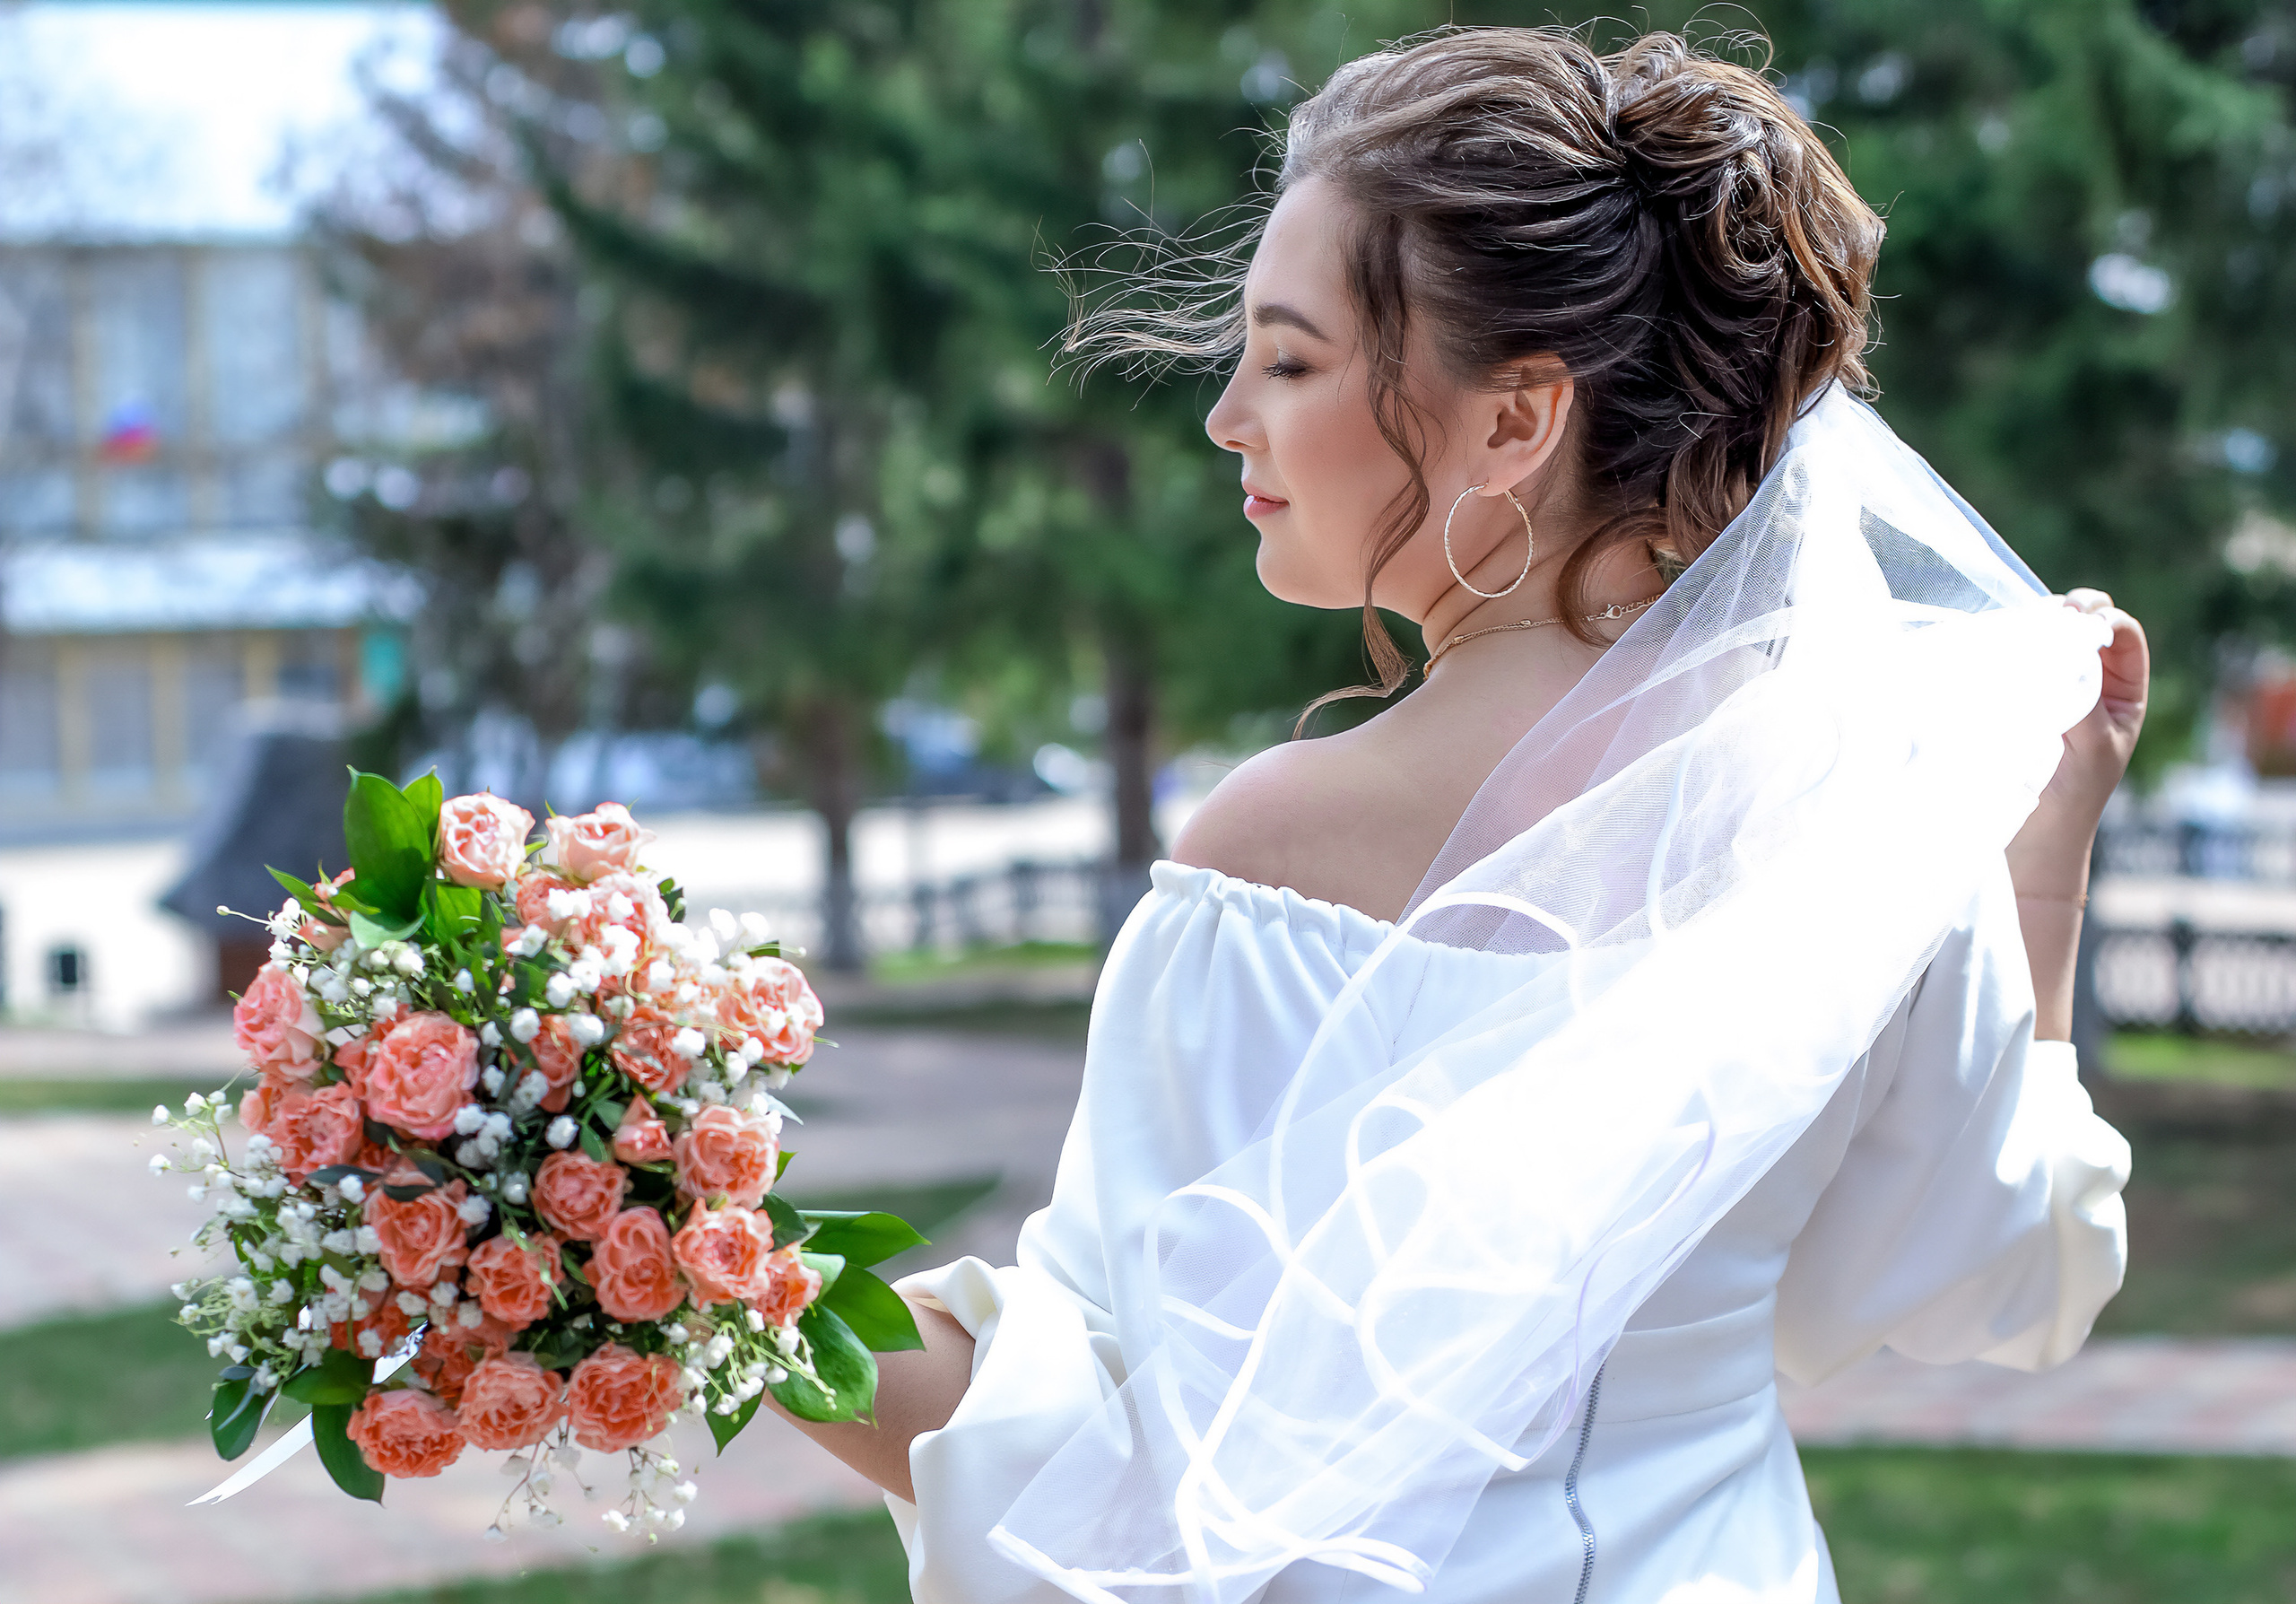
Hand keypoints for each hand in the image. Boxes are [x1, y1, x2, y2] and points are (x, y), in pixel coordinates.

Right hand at [2006, 589, 2149, 898]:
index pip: (2124, 638)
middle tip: (2056, 610)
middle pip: (2087, 627)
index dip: (2107, 619)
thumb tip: (2069, 643)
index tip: (2082, 618)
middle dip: (2075, 611)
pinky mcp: (2011, 699)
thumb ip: (2085, 694)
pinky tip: (2003, 643)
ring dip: (2040, 625)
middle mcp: (2089, 685)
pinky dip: (2012, 644)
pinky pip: (2016, 660)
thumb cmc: (2070, 800)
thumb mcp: (2093, 744)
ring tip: (2026, 623)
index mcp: (2123, 695)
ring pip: (2050, 638)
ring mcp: (2048, 689)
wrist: (2029, 842)